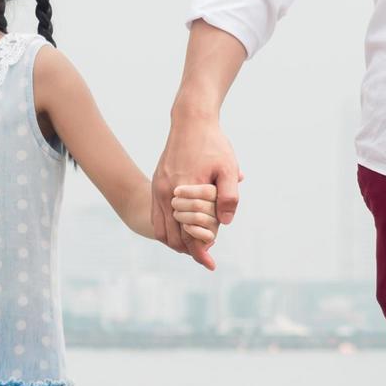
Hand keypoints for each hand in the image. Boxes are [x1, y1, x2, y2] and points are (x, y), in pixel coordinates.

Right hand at [149, 111, 242, 261]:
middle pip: (172, 236)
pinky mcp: (157, 183)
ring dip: (176, 241)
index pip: (188, 233)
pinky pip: (157, 216)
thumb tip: (225, 223)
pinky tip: (183, 227)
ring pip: (161, 229)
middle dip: (188, 249)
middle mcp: (165, 193)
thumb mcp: (227, 168)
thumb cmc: (212, 144)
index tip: (210, 264)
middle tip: (205, 256)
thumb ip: (228, 196)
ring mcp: (158, 189)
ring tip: (194, 246)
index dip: (200, 251)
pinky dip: (168, 228)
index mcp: (183, 191)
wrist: (190, 121)